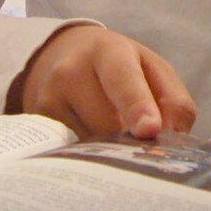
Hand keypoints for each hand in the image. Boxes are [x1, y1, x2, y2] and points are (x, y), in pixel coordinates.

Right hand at [12, 26, 196, 139]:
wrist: (63, 56)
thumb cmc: (120, 69)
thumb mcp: (153, 72)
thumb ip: (174, 104)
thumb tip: (170, 142)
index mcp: (108, 51)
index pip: (123, 80)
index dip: (137, 106)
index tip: (149, 129)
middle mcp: (70, 71)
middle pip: (106, 125)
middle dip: (129, 142)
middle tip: (141, 147)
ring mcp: (47, 98)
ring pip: (87, 145)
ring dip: (109, 153)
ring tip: (115, 140)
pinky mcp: (36, 123)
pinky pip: (68, 154)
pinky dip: (87, 158)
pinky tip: (94, 150)